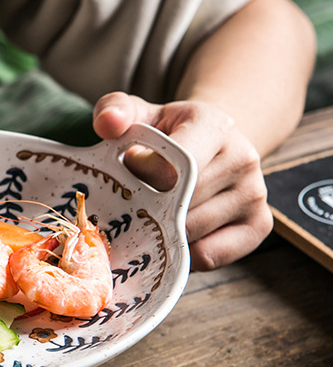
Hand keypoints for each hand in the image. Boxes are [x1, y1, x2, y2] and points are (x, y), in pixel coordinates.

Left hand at [92, 92, 272, 270]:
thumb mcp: (139, 114)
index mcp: (215, 126)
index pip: (174, 165)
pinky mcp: (260, 225)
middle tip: (129, 203)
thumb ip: (114, 111)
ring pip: (193, 232)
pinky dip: (183, 253)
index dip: (141, 176)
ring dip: (162, 233)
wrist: (212, 146)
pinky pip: (210, 255)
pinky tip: (173, 234)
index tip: (127, 171)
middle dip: (147, 209)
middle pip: (182, 204)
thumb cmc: (168, 134)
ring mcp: (255, 195)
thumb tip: (107, 125)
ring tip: (150, 216)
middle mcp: (243, 159)